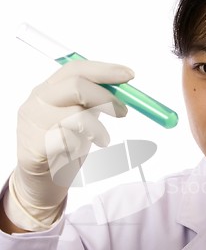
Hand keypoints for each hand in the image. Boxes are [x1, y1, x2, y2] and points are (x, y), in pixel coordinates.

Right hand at [4, 60, 133, 229]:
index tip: (129, 75)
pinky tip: (77, 152)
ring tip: (102, 140)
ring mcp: (33, 123)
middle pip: (76, 87)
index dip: (104, 70)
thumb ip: (94, 101)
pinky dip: (81, 146)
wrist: (42, 179)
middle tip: (123, 112)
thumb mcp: (81, 117)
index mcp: (48, 89)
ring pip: (76, 115)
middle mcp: (37, 101)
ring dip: (97, 129)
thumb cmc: (64, 145)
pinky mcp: (34, 147)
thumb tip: (123, 88)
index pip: (76, 69)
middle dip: (106, 98)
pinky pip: (68, 140)